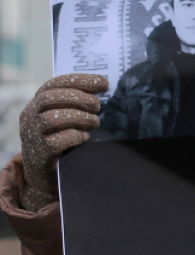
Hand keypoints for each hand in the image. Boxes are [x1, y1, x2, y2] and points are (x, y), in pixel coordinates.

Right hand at [17, 74, 106, 210]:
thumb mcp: (65, 119)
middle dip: (79, 98)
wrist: (46, 174)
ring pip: (51, 119)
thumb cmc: (62, 140)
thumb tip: (105, 88)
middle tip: (98, 106)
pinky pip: (57, 142)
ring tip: (94, 122)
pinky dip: (75, 137)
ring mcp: (32, 136)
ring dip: (80, 118)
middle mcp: (29, 116)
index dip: (80, 80)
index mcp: (37, 103)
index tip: (103, 82)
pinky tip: (84, 138)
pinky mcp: (39, 154)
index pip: (55, 84)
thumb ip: (77, 104)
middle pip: (49, 98)